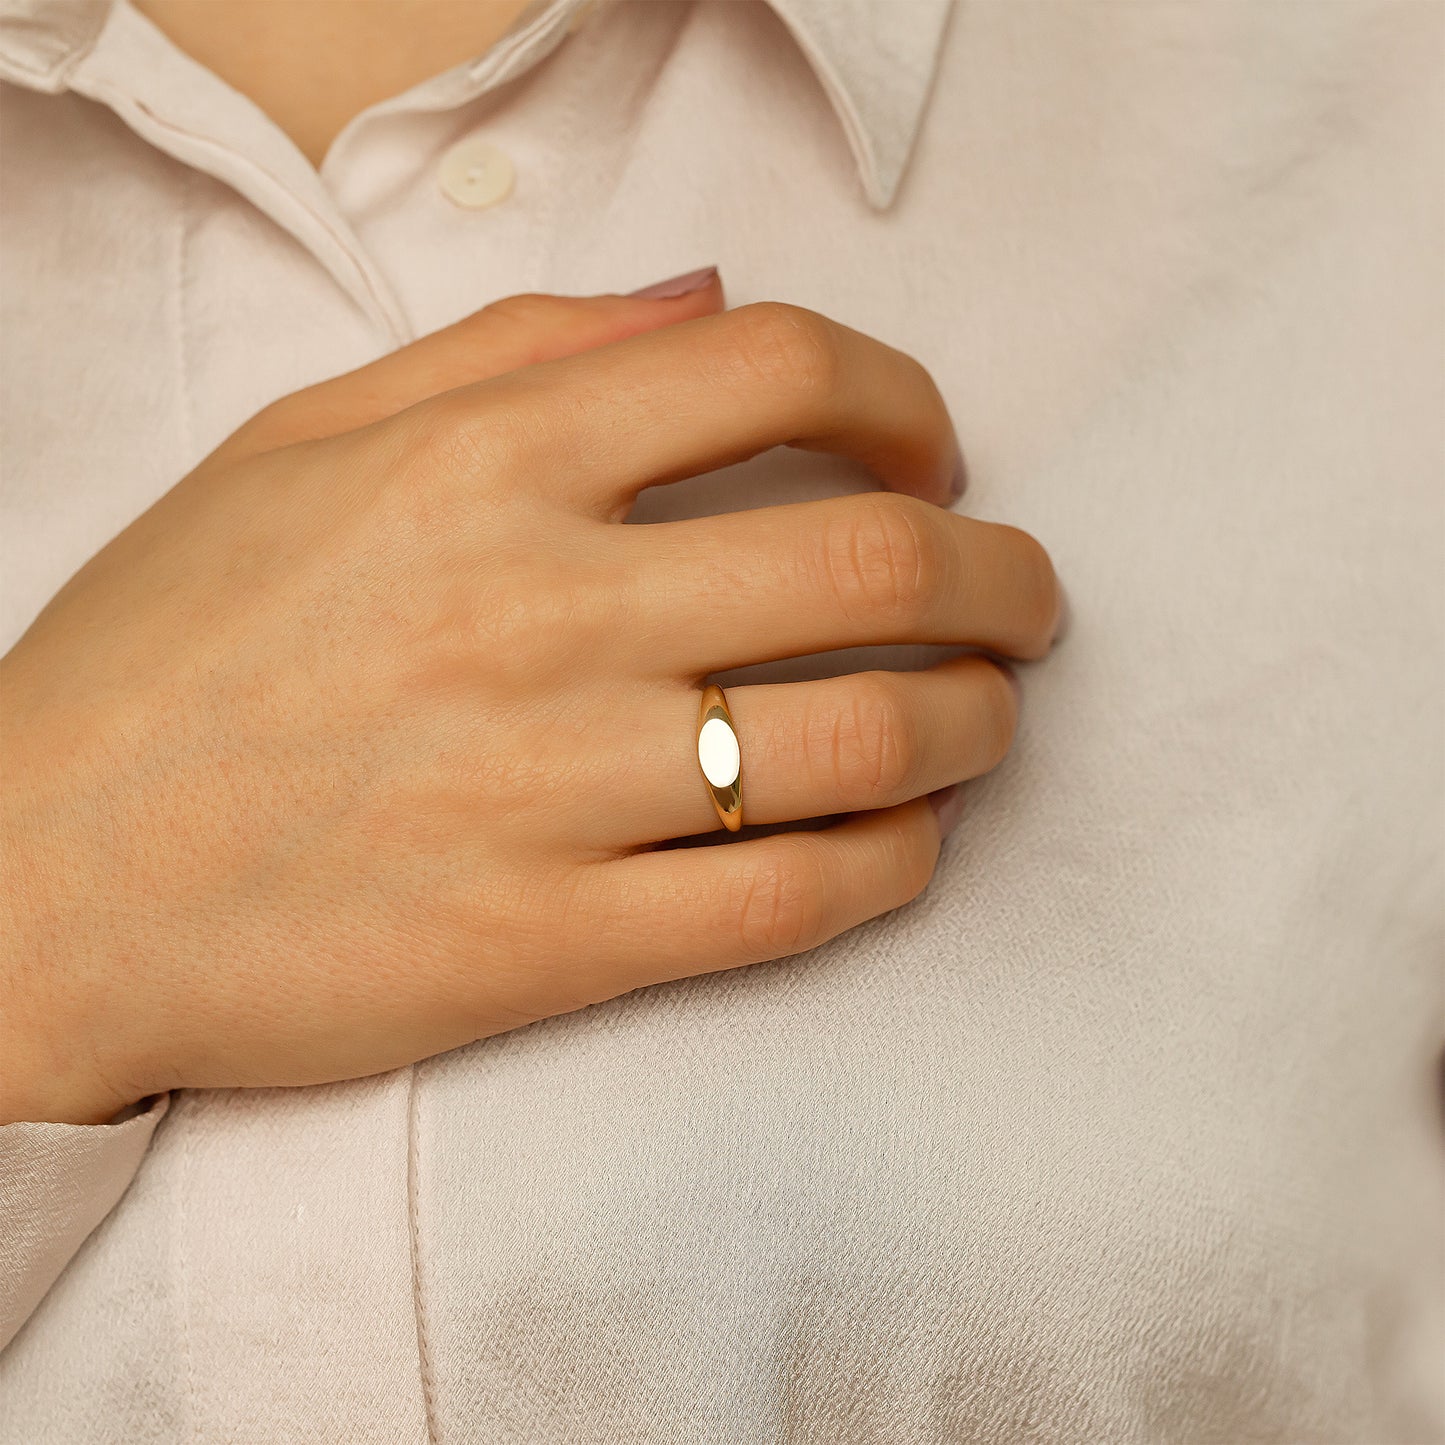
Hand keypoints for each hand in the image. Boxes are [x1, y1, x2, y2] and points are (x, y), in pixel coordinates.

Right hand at [0, 280, 1060, 1124]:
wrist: (37, 884)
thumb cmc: (165, 656)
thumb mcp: (301, 446)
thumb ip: (509, 348)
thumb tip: (700, 297)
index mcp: (479, 465)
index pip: (779, 368)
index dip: (906, 405)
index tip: (931, 459)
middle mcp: (535, 613)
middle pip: (875, 563)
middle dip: (1001, 577)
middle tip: (1020, 600)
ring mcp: (549, 789)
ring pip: (867, 743)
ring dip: (975, 724)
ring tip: (983, 717)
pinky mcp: (548, 946)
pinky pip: (793, 904)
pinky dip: (896, 863)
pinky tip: (906, 837)